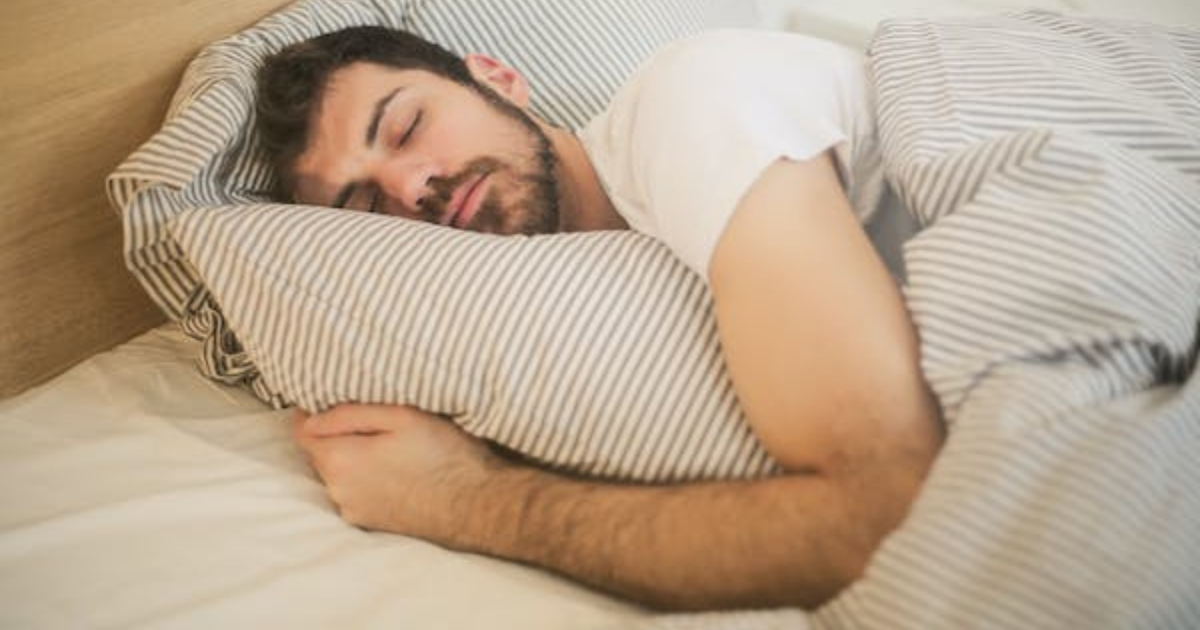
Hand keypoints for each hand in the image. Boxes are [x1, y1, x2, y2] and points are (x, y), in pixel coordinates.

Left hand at [292, 404, 504, 543]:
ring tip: (388, 446)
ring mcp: (353, 510)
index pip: (302, 431)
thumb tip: (311, 416)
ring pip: (338, 473)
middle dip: (336, 435)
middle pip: (320, 453)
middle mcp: (338, 490)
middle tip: (372, 420)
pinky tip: (395, 470)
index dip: (312, 412)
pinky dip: (365, 479)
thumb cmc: (443, 455)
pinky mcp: (370, 523)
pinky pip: (355, 492)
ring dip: (352, 458)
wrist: (475, 505)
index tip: (330, 399)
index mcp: (340, 460)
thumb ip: (349, 414)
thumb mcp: (401, 416)